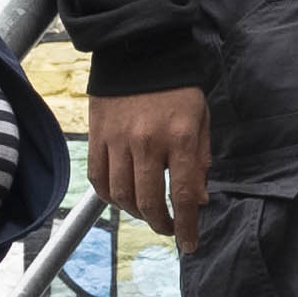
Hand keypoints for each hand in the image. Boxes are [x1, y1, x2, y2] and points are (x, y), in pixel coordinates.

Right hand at [90, 86, 209, 238]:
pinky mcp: (97, 136)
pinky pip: (98, 178)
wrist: (140, 52)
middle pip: (148, 200)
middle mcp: (146, 142)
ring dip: (135, 213)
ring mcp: (117, 140)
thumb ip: (201, 161)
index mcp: (179, 138)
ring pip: (120, 194)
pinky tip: (122, 199)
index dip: (186, 226)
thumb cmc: (178, 89)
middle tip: (168, 229)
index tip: (189, 244)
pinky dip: (110, 196)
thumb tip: (199, 200)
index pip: (183, 195)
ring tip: (146, 213)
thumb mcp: (201, 120)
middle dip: (160, 224)